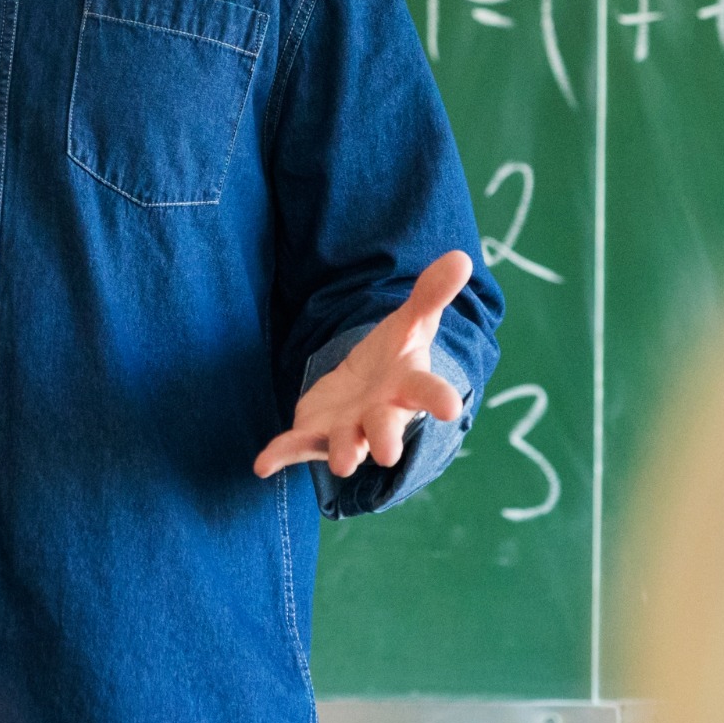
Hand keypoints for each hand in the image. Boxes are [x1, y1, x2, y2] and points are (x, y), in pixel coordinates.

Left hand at [252, 251, 473, 479]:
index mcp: (408, 386)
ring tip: (341, 464)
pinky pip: (297, 446)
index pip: (428, 391)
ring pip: (346, 444)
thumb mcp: (411, 322)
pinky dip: (280, 455)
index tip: (451, 408)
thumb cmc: (395, 357)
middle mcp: (381, 414)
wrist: (366, 387)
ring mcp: (349, 429)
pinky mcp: (315, 434)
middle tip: (388, 453)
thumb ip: (431, 294)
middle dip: (385, 438)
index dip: (440, 399)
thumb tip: (462, 257)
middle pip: (385, 427)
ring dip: (343, 452)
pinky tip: (262, 465)